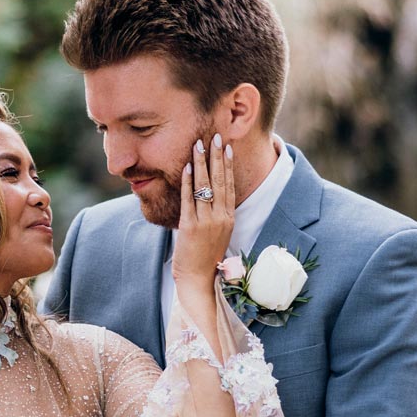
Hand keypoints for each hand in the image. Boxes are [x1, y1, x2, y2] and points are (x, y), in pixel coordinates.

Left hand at [172, 135, 234, 300]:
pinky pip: (189, 199)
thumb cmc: (205, 259)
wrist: (198, 280)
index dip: (228, 166)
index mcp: (229, 219)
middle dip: (217, 157)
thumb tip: (212, 197)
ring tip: (199, 145)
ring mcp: (206, 222)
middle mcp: (220, 218)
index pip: (229, 186)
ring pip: (204, 186)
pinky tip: (186, 167)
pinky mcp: (190, 227)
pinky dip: (187, 182)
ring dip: (201, 163)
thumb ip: (217, 216)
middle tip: (216, 137)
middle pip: (220, 181)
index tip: (227, 148)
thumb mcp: (218, 235)